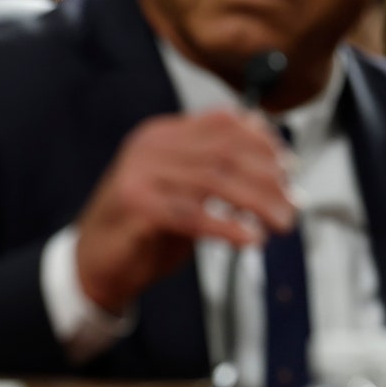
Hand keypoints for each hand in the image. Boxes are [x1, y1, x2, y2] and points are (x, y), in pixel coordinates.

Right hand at [73, 108, 295, 312]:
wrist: (92, 263)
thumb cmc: (147, 229)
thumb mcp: (186, 192)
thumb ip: (221, 176)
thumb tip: (280, 174)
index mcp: (165, 134)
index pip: (225, 122)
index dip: (265, 143)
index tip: (291, 169)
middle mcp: (152, 146)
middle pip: (226, 152)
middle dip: (269, 179)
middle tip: (293, 205)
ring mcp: (140, 174)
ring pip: (215, 181)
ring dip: (258, 204)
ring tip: (281, 224)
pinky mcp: (136, 207)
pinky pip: (193, 214)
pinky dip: (228, 227)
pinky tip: (250, 239)